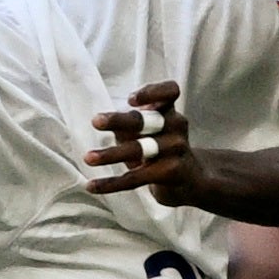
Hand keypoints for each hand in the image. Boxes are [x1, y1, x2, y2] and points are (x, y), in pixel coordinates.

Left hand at [84, 81, 203, 203]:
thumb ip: (129, 125)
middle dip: (120, 120)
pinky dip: (111, 183)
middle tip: (96, 121)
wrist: (190, 177)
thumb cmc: (161, 146)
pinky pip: (135, 179)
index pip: (170, 92)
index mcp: (169, 111)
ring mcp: (175, 150)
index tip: (130, 100)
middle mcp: (176, 126)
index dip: (152, 92)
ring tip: (88, 158)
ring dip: (111, 154)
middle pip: (147, 121)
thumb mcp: (149, 130)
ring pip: (139, 150)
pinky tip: (91, 186)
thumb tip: (105, 123)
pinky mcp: (170, 173)